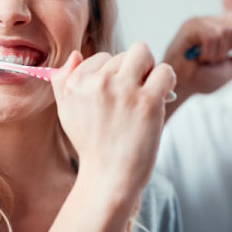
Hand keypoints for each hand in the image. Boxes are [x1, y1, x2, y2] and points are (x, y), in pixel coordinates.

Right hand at [51, 43, 175, 196]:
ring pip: (143, 53)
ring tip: (147, 92)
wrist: (109, 177)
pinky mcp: (148, 101)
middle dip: (132, 71)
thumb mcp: (67, 112)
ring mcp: (123, 91)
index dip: (113, 75)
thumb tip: (76, 54)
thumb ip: (64, 80)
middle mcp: (97, 83)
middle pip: (123, 55)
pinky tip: (162, 97)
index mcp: (76, 83)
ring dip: (149, 69)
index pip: (101, 58)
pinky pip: (164, 71)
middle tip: (134, 96)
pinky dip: (167, 80)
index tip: (116, 96)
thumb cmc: (92, 144)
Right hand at [163, 9, 231, 117]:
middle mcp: (211, 20)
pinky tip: (199, 58)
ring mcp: (201, 22)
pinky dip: (209, 53)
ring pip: (227, 31)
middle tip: (220, 57)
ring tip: (206, 60)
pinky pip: (212, 36)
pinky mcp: (191, 27)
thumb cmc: (203, 78)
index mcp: (221, 27)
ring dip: (219, 53)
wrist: (183, 87)